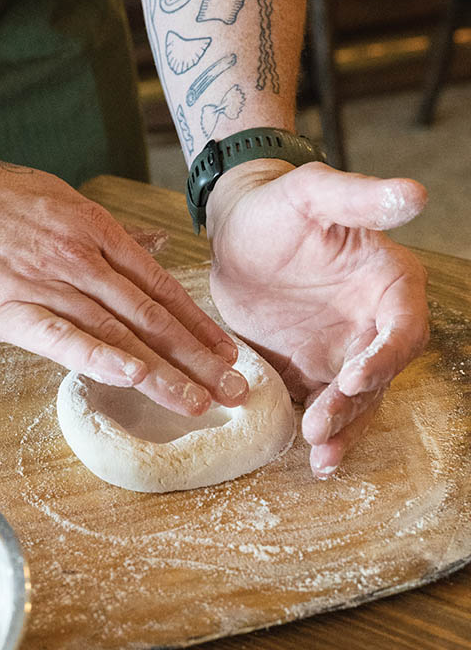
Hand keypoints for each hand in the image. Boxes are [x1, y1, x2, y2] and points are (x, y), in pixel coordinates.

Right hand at [0, 137, 249, 415]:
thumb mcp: (52, 199)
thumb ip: (104, 232)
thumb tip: (153, 247)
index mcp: (90, 229)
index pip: (158, 285)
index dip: (197, 324)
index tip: (228, 353)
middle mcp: (76, 255)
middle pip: (150, 314)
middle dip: (198, 356)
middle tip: (236, 390)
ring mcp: (42, 282)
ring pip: (115, 332)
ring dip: (162, 371)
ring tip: (199, 402)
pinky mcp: (4, 309)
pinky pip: (61, 337)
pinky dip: (100, 359)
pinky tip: (133, 379)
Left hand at [206, 159, 429, 476]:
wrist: (234, 232)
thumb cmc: (277, 206)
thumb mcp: (314, 193)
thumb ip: (362, 198)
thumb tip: (415, 195)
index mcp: (389, 282)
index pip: (401, 327)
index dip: (384, 356)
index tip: (353, 377)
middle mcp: (373, 322)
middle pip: (380, 374)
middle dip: (355, 404)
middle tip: (321, 426)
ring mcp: (344, 350)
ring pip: (356, 400)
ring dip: (344, 429)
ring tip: (321, 456)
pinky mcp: (312, 370)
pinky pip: (324, 406)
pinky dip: (322, 431)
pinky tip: (311, 457)